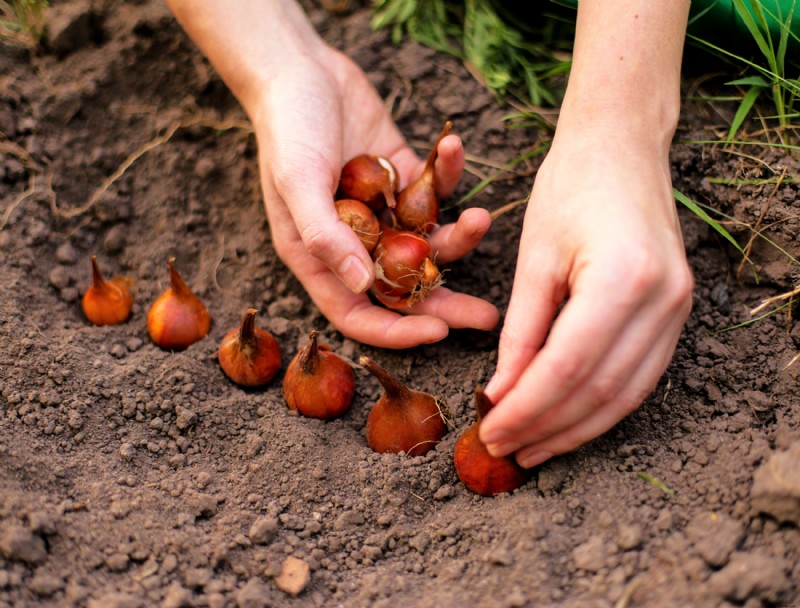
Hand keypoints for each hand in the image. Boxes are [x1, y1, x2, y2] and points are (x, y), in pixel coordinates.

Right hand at [165, 0, 498, 348]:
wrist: (301, 68)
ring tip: (480, 219)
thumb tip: (360, 285)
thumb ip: (325, 236)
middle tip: (488, 318)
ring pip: (427, 242)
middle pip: (402, 288)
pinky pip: (433, 190)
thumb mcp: (297, 181)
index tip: (439, 333)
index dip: (396, 330)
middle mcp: (353, 241)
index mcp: (320, 255)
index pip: (358, 312)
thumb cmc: (287, 126)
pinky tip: (452, 145)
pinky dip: (446, 173)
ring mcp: (381, 211)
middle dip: (445, 304)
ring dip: (458, 236)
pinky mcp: (402, 177)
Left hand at [479, 127, 692, 466]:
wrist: (621, 147)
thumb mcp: (534, 258)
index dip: (525, 409)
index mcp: (622, 279)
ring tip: (533, 449)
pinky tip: (568, 421)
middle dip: (547, 428)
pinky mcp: (678, 313)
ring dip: (576, 429)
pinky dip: (601, 406)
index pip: (566, 369)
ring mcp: (679, 310)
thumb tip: (502, 395)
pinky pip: (640, 377)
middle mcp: (663, 301)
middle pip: (598, 391)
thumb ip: (521, 332)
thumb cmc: (569, 187)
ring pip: (625, 394)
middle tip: (504, 449)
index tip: (490, 432)